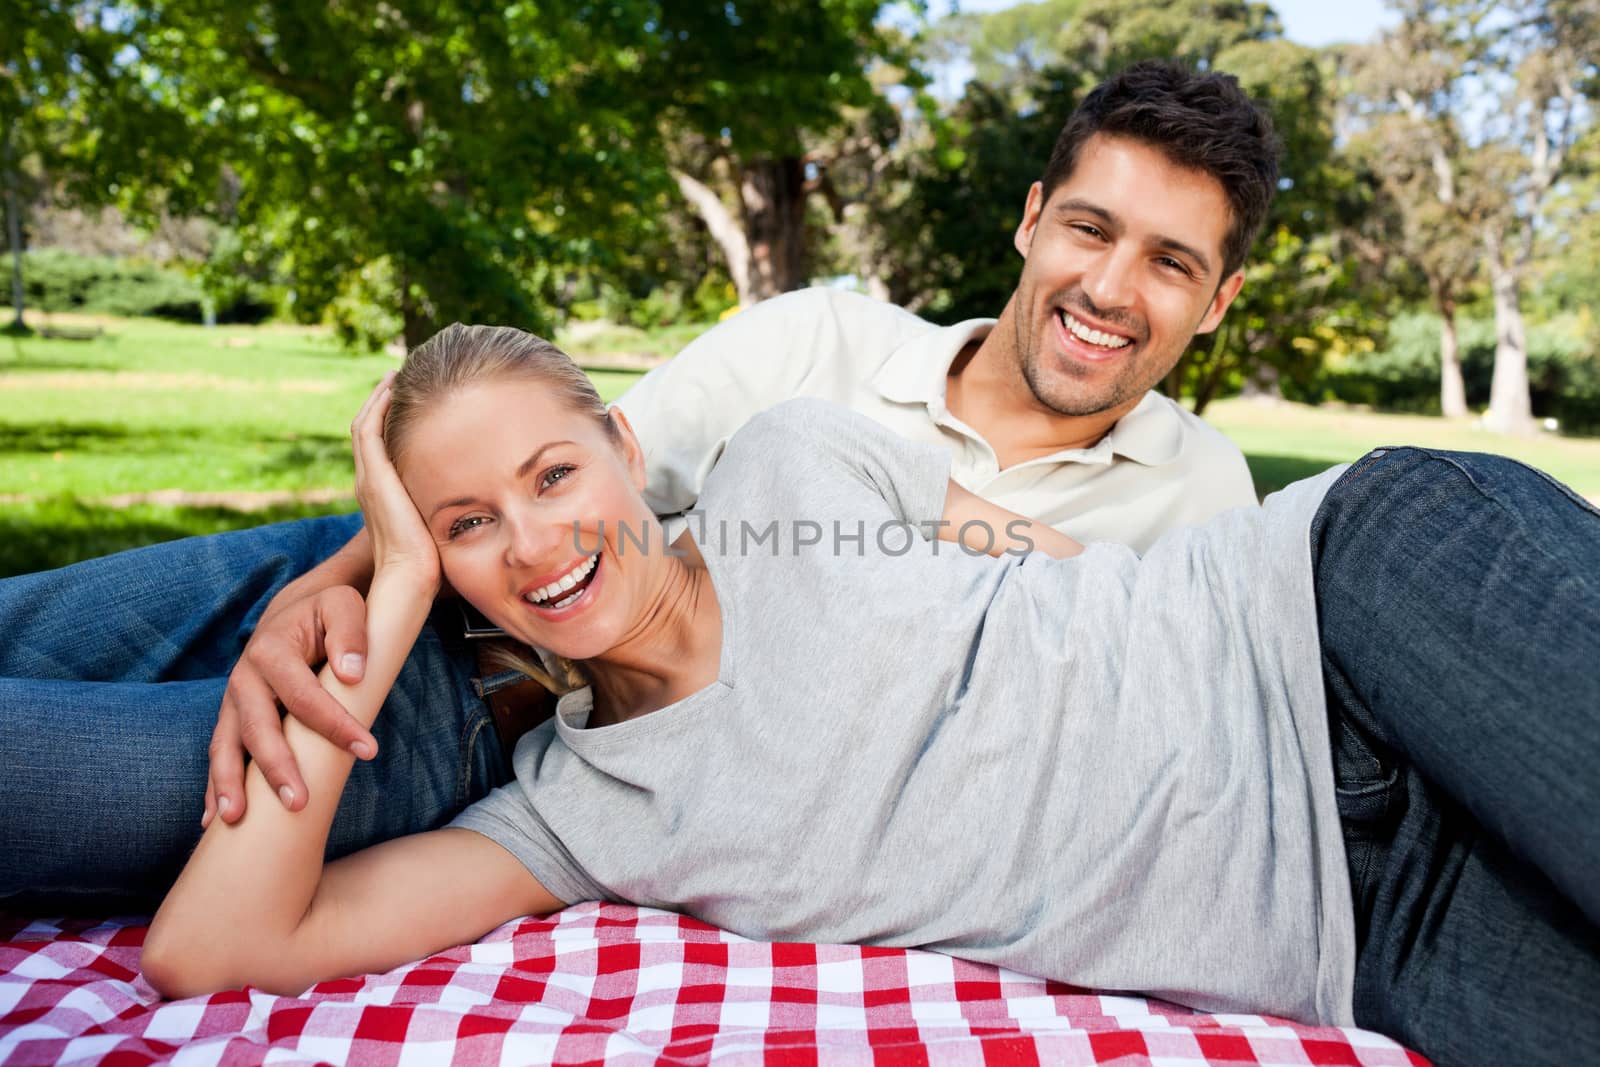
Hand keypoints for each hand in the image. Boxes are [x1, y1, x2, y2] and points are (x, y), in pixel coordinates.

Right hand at [205, 586, 377, 825]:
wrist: (293, 611)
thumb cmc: (326, 613)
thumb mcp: (344, 605)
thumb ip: (350, 632)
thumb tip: (352, 675)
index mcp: (272, 650)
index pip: (304, 695)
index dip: (335, 723)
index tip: (368, 750)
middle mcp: (244, 678)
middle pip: (257, 727)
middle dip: (276, 766)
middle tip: (299, 802)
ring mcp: (233, 701)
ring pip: (225, 745)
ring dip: (229, 783)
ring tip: (235, 818)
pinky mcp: (232, 718)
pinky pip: (219, 754)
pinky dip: (214, 785)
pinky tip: (212, 820)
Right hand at [352, 372, 441, 584]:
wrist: (411, 575)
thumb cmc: (430, 560)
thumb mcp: (437, 522)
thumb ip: (445, 505)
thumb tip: (476, 499)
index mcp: (381, 493)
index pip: (379, 448)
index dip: (389, 423)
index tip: (407, 403)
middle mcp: (369, 482)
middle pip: (367, 430)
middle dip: (381, 403)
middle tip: (396, 380)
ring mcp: (368, 478)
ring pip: (363, 425)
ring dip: (378, 398)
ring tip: (393, 377)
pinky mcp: (374, 476)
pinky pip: (367, 429)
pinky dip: (377, 406)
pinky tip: (392, 389)